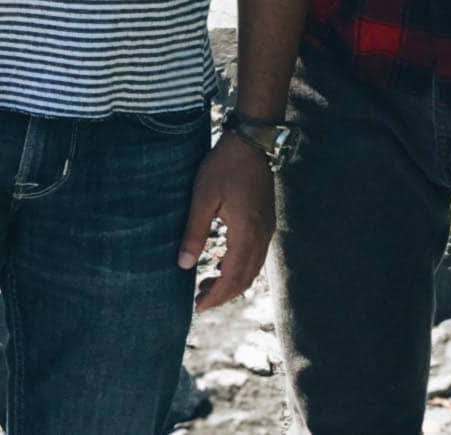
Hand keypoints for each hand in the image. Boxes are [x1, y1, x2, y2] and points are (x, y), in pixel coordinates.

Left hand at [176, 131, 275, 310]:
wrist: (250, 141)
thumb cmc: (224, 166)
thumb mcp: (203, 197)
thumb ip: (194, 232)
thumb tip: (183, 265)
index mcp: (246, 232)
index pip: (232, 277)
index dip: (215, 296)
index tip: (198, 308)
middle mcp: (261, 235)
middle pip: (245, 278)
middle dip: (223, 294)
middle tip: (199, 301)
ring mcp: (267, 228)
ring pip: (252, 268)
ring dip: (232, 281)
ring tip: (207, 284)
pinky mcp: (266, 220)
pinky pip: (256, 254)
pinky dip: (240, 266)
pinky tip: (221, 262)